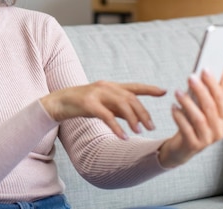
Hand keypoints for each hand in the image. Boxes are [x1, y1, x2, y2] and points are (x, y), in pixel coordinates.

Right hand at [40, 81, 166, 138]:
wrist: (58, 103)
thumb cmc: (82, 105)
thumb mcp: (102, 105)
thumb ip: (118, 109)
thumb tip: (137, 117)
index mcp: (110, 86)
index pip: (134, 86)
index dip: (150, 89)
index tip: (164, 91)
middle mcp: (105, 87)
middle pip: (130, 98)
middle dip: (143, 112)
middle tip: (152, 126)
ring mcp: (97, 94)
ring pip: (121, 104)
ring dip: (133, 119)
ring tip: (139, 131)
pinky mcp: (88, 104)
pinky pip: (107, 116)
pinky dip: (117, 127)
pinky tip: (123, 136)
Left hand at [157, 69, 222, 167]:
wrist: (183, 148)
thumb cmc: (196, 124)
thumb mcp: (207, 109)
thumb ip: (216, 91)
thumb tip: (222, 70)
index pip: (221, 99)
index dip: (213, 84)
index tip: (204, 69)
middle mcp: (220, 131)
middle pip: (210, 107)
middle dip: (200, 90)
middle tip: (190, 77)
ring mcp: (207, 140)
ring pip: (198, 118)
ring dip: (187, 102)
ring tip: (177, 91)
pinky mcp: (193, 145)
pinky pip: (185, 128)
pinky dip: (178, 116)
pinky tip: (173, 107)